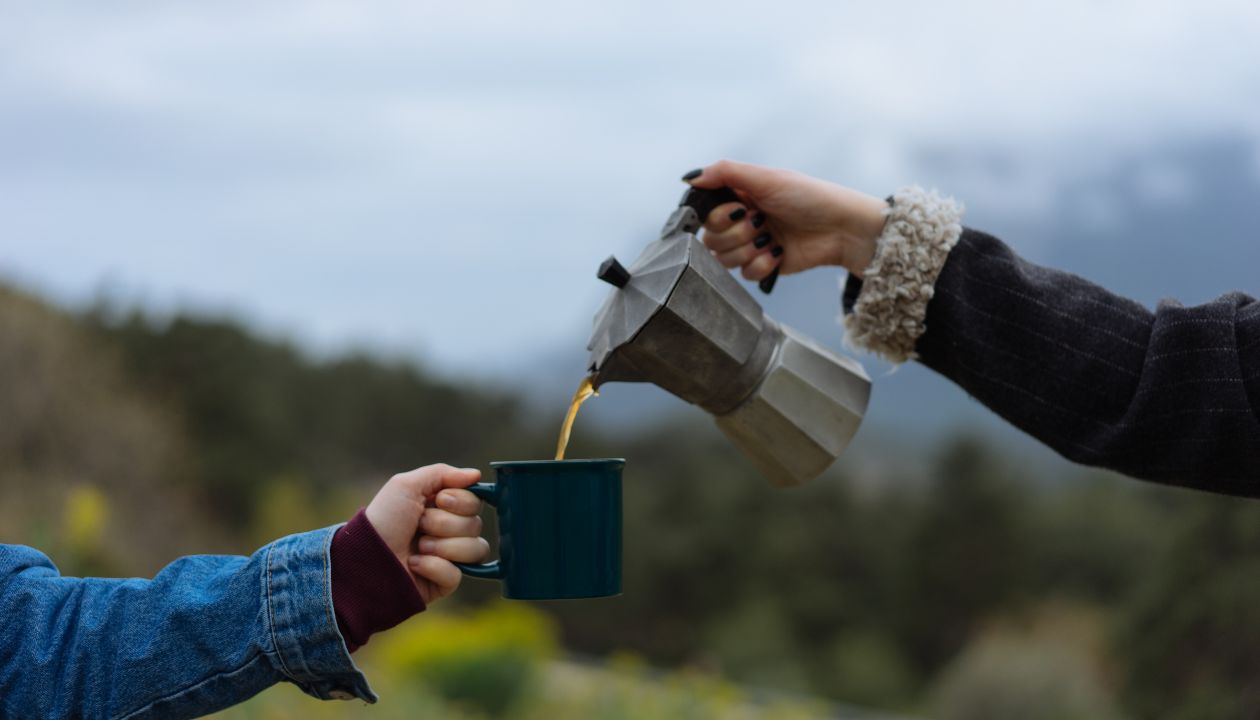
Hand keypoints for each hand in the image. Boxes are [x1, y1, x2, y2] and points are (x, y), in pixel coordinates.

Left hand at [365, 464, 487, 604]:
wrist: (366, 557)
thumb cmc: (383, 519)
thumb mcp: (406, 485)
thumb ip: (442, 473)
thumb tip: (476, 474)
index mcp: (444, 507)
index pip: (475, 502)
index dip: (460, 501)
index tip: (438, 501)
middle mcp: (450, 531)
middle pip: (476, 524)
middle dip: (444, 524)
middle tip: (419, 526)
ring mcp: (450, 557)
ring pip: (475, 549)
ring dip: (442, 546)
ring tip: (417, 548)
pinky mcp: (444, 582)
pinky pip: (457, 574)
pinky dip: (434, 567)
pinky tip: (414, 565)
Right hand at [684, 160, 888, 280]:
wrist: (841, 228)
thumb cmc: (809, 197)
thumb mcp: (767, 177)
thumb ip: (725, 173)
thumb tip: (690, 178)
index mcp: (739, 196)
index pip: (705, 214)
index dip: (717, 217)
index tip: (738, 209)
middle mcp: (741, 220)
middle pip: (711, 240)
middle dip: (737, 233)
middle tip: (761, 222)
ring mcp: (751, 244)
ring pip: (724, 260)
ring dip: (749, 249)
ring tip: (771, 237)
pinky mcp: (763, 265)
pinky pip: (744, 274)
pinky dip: (762, 264)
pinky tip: (779, 252)